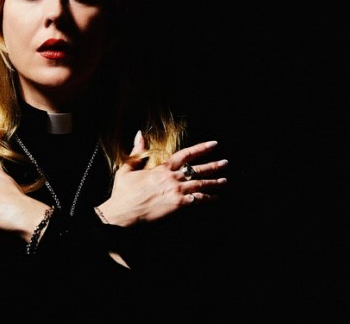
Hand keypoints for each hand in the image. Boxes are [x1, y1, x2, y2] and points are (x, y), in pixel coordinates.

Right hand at [96, 132, 227, 226]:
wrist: (124, 213)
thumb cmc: (124, 193)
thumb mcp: (128, 168)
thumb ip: (138, 152)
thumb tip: (140, 135)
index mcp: (161, 168)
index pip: (185, 154)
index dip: (201, 148)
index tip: (213, 144)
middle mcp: (172, 178)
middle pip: (197, 169)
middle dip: (213, 166)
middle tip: (225, 163)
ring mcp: (177, 191)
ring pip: (201, 184)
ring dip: (214, 182)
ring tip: (225, 181)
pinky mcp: (178, 205)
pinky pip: (198, 200)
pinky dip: (208, 199)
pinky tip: (215, 198)